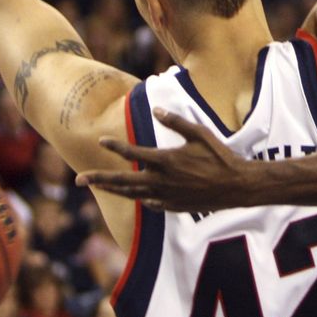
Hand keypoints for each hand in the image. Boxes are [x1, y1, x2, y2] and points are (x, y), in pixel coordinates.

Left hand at [76, 108, 247, 211]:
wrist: (237, 186)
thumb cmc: (220, 156)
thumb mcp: (199, 134)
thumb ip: (176, 122)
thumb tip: (156, 109)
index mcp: (166, 161)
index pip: (133, 153)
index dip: (115, 147)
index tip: (101, 141)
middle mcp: (161, 181)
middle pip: (123, 181)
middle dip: (99, 179)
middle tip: (79, 179)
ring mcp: (166, 196)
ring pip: (132, 195)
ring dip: (113, 191)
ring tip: (98, 187)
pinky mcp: (173, 206)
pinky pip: (150, 203)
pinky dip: (140, 199)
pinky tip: (135, 196)